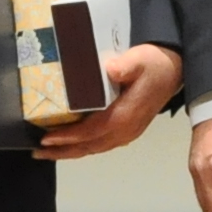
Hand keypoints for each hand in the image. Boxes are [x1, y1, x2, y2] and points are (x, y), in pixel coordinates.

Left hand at [37, 42, 183, 159]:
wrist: (174, 71)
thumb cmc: (155, 65)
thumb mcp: (141, 59)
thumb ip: (126, 65)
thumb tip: (111, 70)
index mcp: (126, 116)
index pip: (91, 132)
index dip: (68, 137)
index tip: (47, 138)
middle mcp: (125, 130)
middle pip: (89, 146)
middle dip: (62, 151)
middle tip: (37, 152)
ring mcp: (127, 133)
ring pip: (94, 148)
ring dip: (70, 151)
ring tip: (47, 151)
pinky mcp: (127, 130)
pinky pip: (100, 143)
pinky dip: (82, 146)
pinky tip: (70, 143)